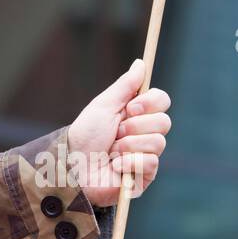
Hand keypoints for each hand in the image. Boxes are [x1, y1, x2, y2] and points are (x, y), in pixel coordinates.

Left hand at [66, 59, 170, 206]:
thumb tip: (141, 63)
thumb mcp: (104, 105)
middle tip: (116, 132)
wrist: (73, 165)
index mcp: (136, 114)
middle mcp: (145, 133)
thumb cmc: (85, 135)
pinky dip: (128, 162)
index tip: (130, 108)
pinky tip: (115, 166)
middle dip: (135, 126)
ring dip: (128, 145)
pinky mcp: (145, 175)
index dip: (150, 102)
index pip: (162, 101)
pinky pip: (150, 162)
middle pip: (164, 121)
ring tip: (111, 150)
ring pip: (158, 142)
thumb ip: (125, 85)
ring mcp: (146, 155)